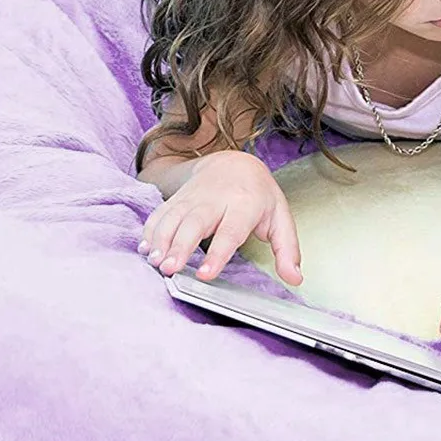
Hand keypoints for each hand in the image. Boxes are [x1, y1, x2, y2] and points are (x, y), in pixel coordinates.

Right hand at [137, 150, 303, 284]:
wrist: (234, 162)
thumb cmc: (259, 195)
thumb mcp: (280, 218)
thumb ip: (287, 250)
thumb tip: (295, 278)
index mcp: (245, 204)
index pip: (230, 231)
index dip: (217, 253)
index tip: (205, 274)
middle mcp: (216, 199)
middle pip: (195, 222)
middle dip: (180, 246)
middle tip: (170, 270)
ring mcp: (193, 197)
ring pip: (173, 217)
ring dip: (161, 239)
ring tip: (155, 262)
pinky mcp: (177, 199)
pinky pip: (160, 213)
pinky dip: (150, 231)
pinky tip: (145, 249)